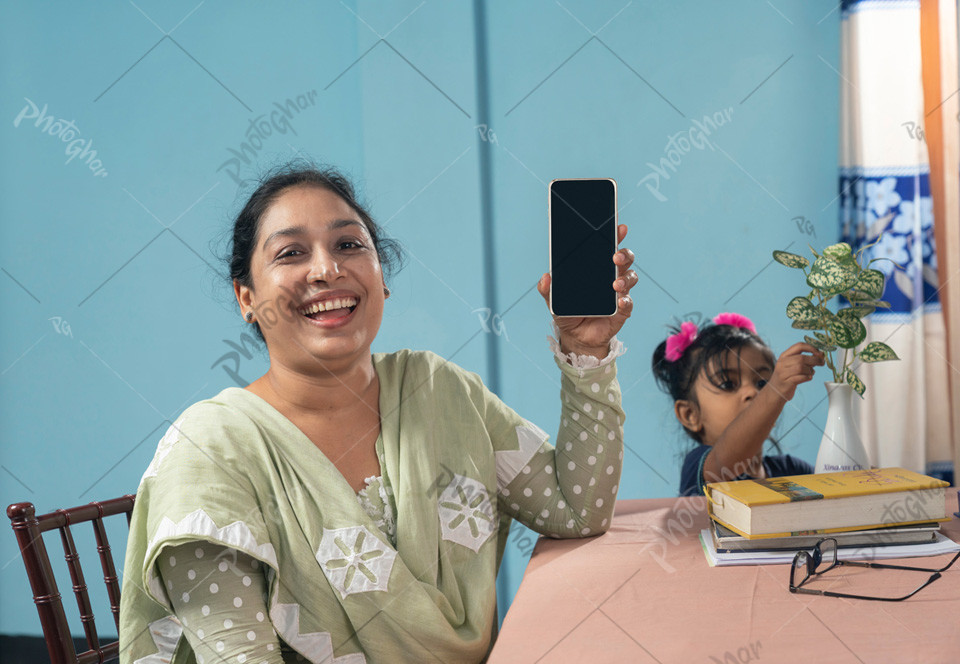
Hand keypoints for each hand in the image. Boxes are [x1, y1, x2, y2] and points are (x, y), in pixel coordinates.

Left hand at [537, 224, 636, 358]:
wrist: (577, 337)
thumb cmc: (569, 312)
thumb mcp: (554, 301)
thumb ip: (548, 290)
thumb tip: (545, 278)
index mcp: (597, 269)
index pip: (608, 248)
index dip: (615, 237)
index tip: (618, 228)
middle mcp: (611, 277)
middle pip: (624, 260)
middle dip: (624, 254)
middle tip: (615, 256)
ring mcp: (618, 293)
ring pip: (630, 278)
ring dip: (625, 278)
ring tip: (615, 284)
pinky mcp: (622, 310)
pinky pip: (628, 303)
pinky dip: (626, 301)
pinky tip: (620, 301)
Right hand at [766, 342, 824, 401]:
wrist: (775, 392)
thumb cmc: (787, 377)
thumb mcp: (792, 365)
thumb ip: (805, 359)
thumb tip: (821, 354)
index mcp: (784, 355)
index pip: (799, 346)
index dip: (812, 348)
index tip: (820, 353)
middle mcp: (782, 363)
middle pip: (802, 358)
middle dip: (815, 360)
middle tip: (822, 363)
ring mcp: (783, 373)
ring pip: (801, 367)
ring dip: (810, 370)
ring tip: (811, 373)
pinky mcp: (786, 382)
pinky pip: (801, 378)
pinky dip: (807, 377)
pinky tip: (808, 378)